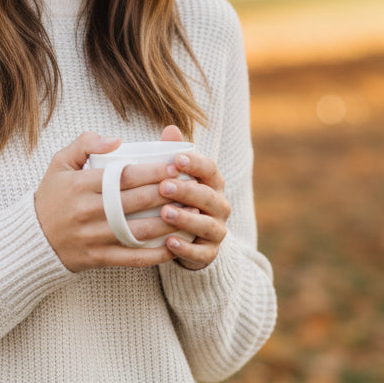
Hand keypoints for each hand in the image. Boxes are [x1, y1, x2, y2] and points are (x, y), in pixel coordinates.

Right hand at [34, 130, 188, 272]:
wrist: (32, 239)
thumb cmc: (51, 196)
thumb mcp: (59, 163)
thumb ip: (85, 143)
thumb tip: (117, 140)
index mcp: (81, 185)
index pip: (126, 175)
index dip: (155, 171)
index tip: (176, 166)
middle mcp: (88, 211)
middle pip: (138, 201)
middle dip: (169, 193)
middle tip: (192, 187)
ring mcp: (94, 236)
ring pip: (140, 230)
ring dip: (170, 223)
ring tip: (191, 214)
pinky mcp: (98, 257)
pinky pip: (133, 257)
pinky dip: (156, 254)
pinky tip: (174, 246)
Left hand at [156, 125, 229, 270]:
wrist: (187, 238)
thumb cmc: (177, 199)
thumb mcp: (174, 177)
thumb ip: (172, 154)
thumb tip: (170, 128)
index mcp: (212, 183)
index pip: (210, 169)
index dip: (196, 164)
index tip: (177, 159)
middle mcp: (219, 206)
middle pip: (208, 196)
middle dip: (187, 191)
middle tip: (163, 186)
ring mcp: (217, 230)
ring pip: (207, 225)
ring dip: (187, 218)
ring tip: (165, 213)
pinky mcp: (209, 253)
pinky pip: (201, 253)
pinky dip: (186, 248)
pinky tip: (169, 242)